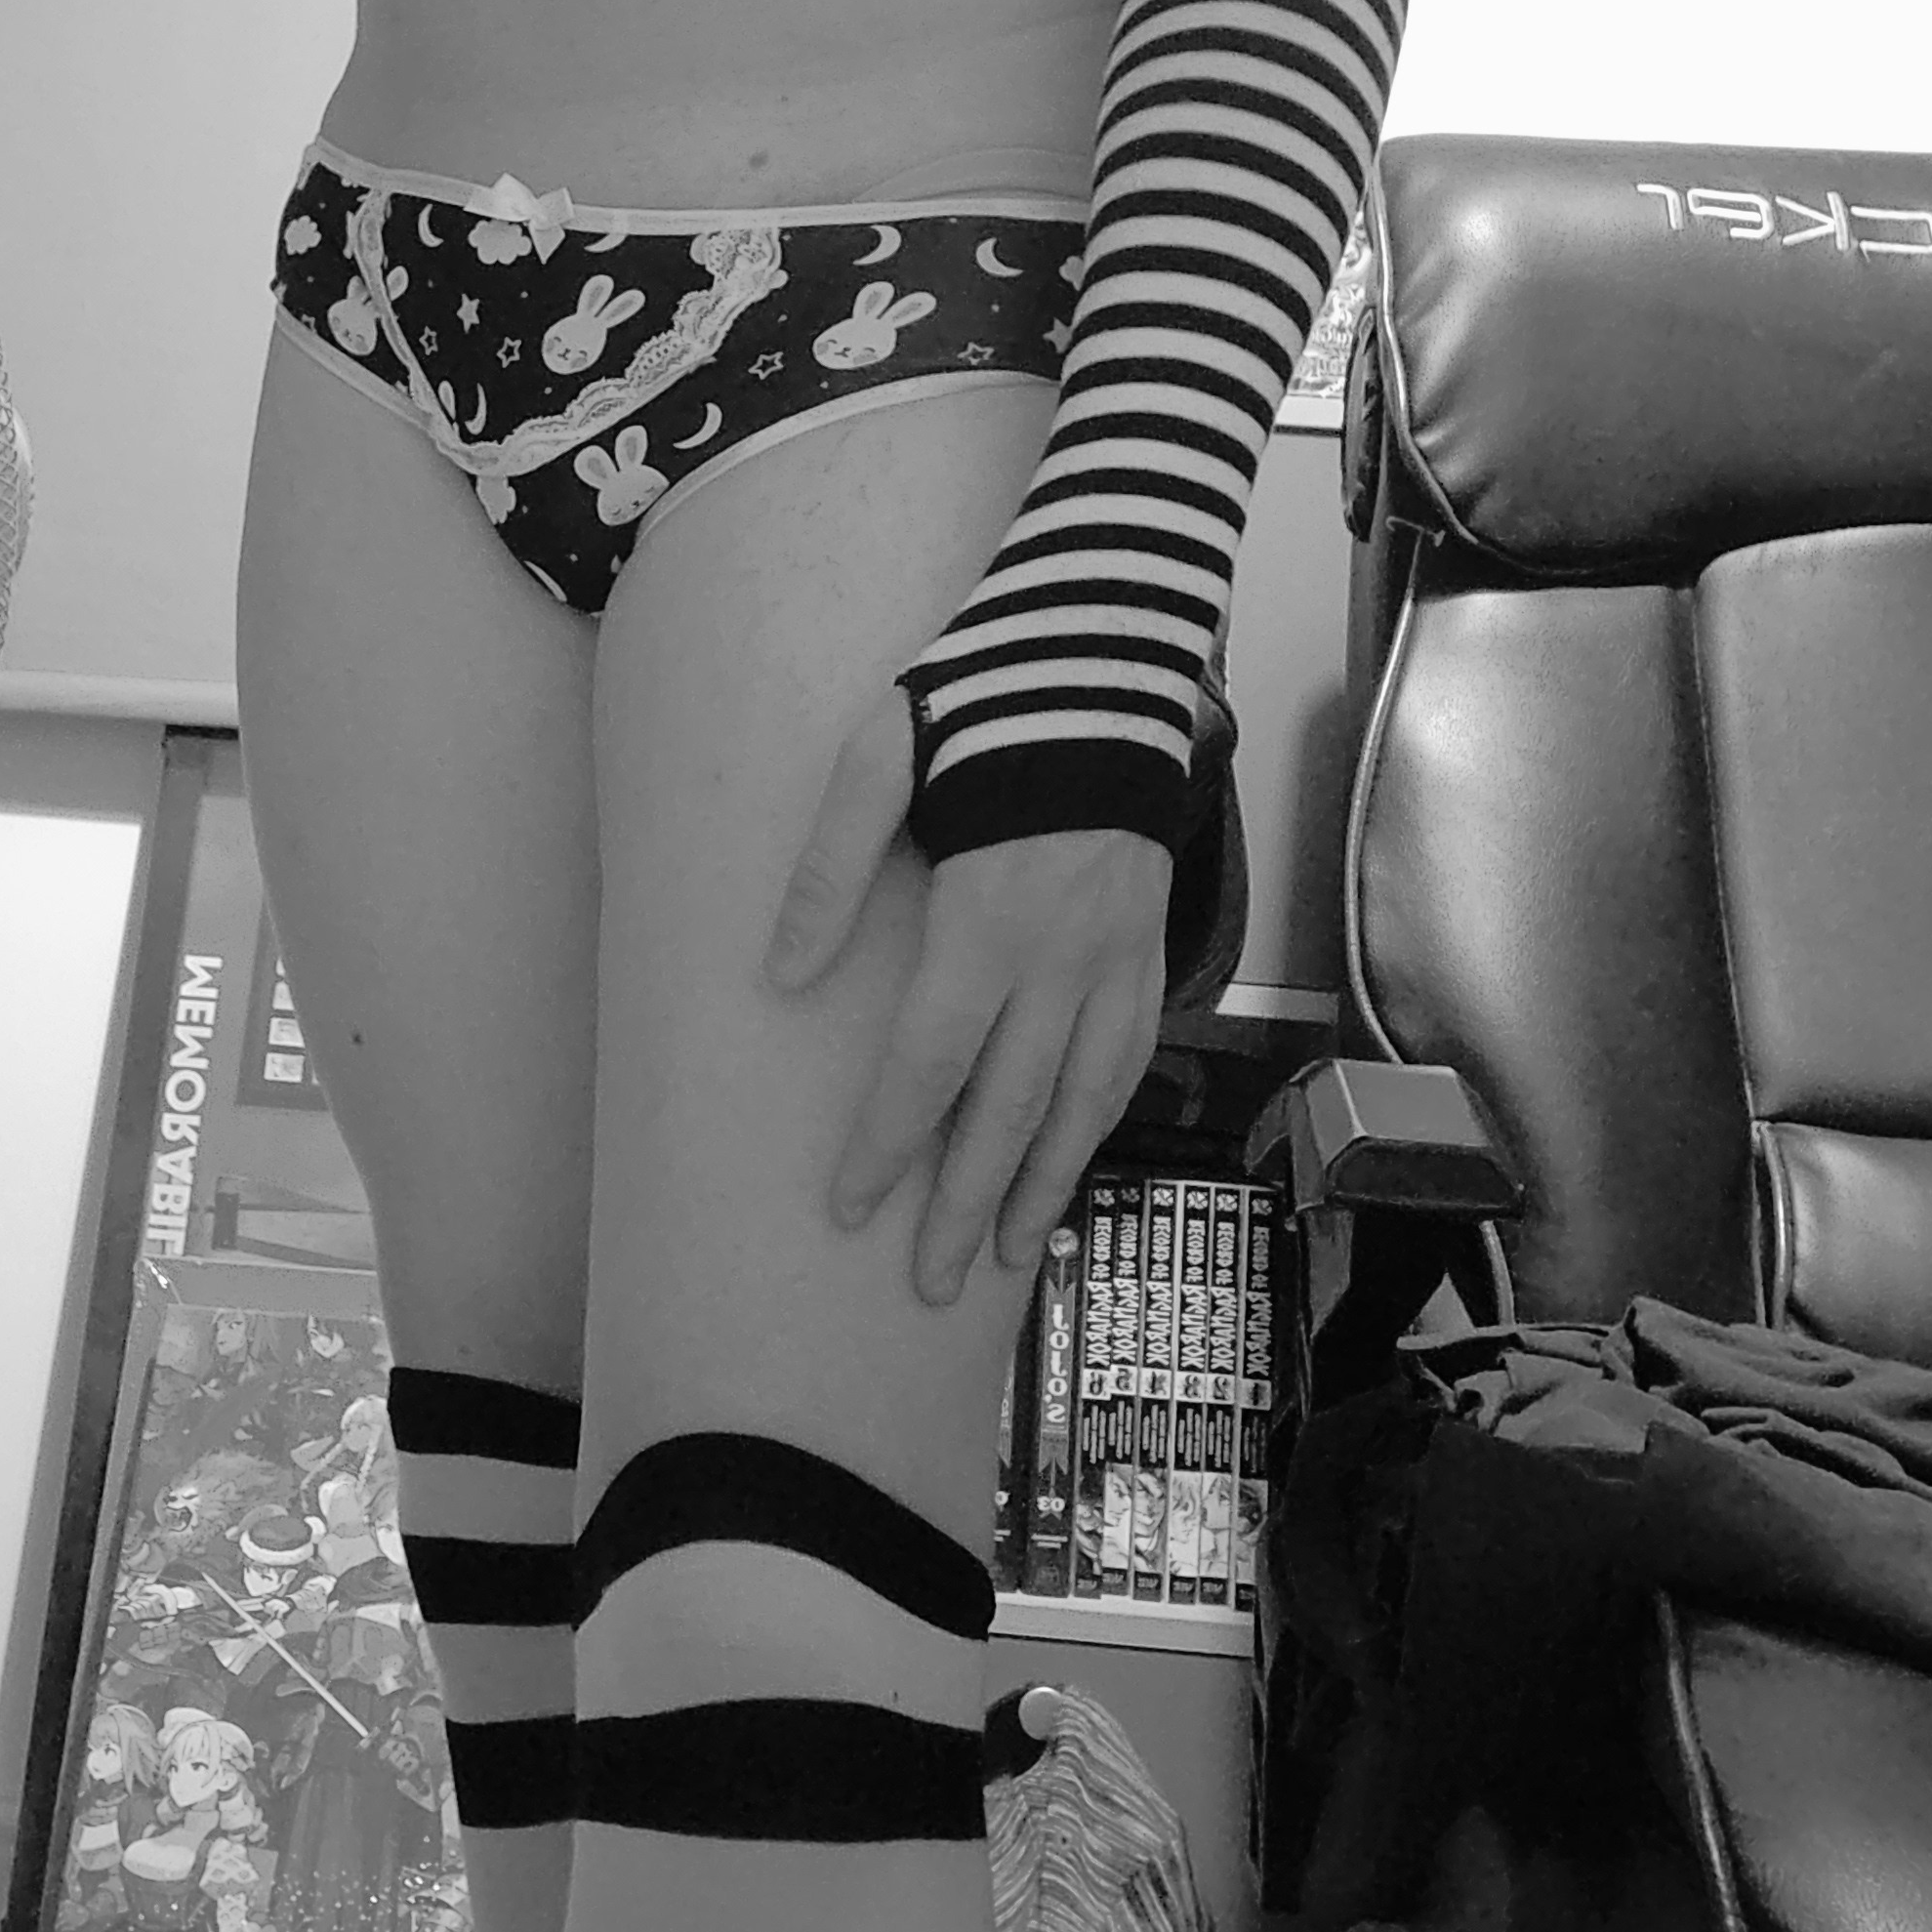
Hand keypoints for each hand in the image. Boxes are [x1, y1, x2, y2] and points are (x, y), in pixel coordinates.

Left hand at [763, 685, 1174, 1307]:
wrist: (1111, 649)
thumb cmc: (983, 695)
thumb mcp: (882, 755)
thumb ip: (829, 869)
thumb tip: (781, 973)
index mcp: (987, 918)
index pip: (927, 1064)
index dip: (887, 1144)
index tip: (850, 1210)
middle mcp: (1061, 956)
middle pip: (1006, 1108)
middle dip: (961, 1203)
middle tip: (923, 1282)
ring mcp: (1116, 955)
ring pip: (1080, 1100)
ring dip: (1040, 1184)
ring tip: (1003, 1258)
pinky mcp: (1150, 943)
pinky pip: (1128, 1055)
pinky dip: (1100, 1120)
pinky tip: (1074, 1158)